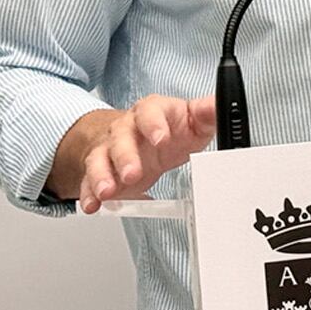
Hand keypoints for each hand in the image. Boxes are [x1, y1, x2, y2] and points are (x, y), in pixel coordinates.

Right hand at [49, 95, 216, 213]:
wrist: (143, 136)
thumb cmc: (169, 128)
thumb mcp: (192, 121)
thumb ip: (207, 114)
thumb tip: (221, 105)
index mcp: (150, 113)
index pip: (149, 112)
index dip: (153, 124)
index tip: (160, 139)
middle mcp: (126, 128)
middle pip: (121, 138)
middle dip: (124, 157)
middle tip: (131, 174)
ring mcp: (110, 149)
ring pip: (100, 159)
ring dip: (101, 176)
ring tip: (106, 192)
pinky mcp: (101, 170)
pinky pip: (89, 181)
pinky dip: (89, 194)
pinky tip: (93, 205)